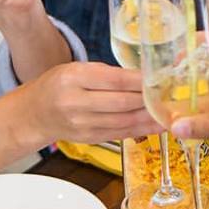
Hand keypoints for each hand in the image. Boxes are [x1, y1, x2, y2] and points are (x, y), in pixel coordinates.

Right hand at [21, 62, 161, 143]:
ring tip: (170, 112)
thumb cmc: (58, 86)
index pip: (114, 79)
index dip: (140, 81)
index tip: (160, 78)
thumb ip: (107, 75)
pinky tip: (156, 125)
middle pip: (122, 103)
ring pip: (124, 121)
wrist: (36, 113)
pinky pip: (120, 134)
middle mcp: (76, 103)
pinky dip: (141, 130)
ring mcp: (83, 125)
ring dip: (150, 118)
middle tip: (172, 95)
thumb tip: (143, 79)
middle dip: (149, 100)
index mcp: (74, 78)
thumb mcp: (76, 70)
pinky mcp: (90, 139)